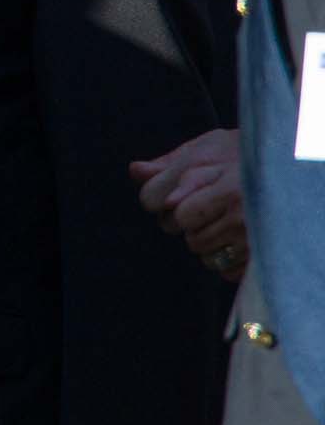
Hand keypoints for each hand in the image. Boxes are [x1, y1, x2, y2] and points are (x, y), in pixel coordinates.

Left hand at [129, 127, 247, 281]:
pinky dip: (224, 260)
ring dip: (205, 243)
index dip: (169, 207)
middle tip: (206, 211)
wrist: (289, 176)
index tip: (177, 200)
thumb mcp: (209, 152)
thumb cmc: (241, 161)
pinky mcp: (260, 261)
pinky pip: (224, 271)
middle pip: (187, 236)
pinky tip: (234, 240)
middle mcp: (241, 217)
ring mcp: (253, 241)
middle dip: (188, 225)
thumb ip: (172, 165)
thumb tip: (135, 170)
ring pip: (203, 255)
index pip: (173, 212)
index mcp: (227, 189)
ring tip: (222, 223)